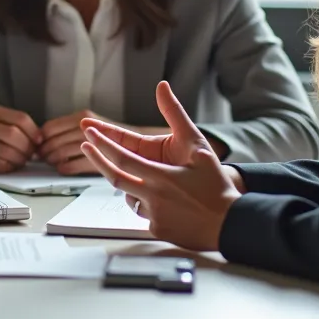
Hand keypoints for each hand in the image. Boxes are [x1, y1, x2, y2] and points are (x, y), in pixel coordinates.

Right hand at [0, 105, 40, 172]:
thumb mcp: (0, 122)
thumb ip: (19, 127)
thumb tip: (39, 140)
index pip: (20, 118)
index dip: (34, 131)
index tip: (39, 141)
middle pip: (14, 134)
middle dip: (27, 147)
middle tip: (31, 154)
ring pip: (8, 151)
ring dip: (20, 159)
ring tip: (22, 160)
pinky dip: (9, 167)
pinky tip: (10, 165)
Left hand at [38, 110, 108, 175]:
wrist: (142, 147)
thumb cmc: (113, 138)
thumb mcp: (91, 125)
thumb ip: (70, 128)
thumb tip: (43, 138)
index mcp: (82, 117)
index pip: (50, 127)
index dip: (41, 138)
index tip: (38, 145)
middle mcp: (86, 127)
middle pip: (53, 141)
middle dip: (44, 151)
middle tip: (42, 157)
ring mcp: (92, 143)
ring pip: (60, 153)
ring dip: (52, 160)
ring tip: (52, 163)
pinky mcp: (97, 161)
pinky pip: (71, 165)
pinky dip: (63, 168)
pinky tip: (63, 169)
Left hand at [79, 81, 242, 250]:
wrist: (232, 223)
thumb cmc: (216, 185)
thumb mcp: (198, 145)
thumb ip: (175, 115)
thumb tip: (162, 87)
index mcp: (161, 176)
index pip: (123, 158)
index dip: (103, 145)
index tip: (89, 134)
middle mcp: (153, 196)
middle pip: (114, 177)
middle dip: (97, 160)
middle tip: (86, 146)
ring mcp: (154, 216)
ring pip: (129, 197)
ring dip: (128, 186)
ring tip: (143, 178)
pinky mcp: (158, 230)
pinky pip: (143, 214)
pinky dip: (146, 204)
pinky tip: (163, 201)